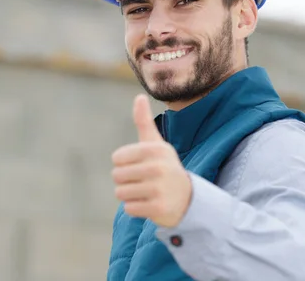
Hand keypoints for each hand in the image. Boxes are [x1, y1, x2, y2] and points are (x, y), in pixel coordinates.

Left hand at [111, 94, 191, 227]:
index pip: (117, 158)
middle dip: (126, 181)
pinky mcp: (158, 208)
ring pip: (121, 193)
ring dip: (130, 195)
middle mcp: (158, 167)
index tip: (140, 166)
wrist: (188, 198)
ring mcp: (159, 188)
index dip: (124, 164)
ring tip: (146, 192)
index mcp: (155, 149)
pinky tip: (150, 203)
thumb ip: (144, 122)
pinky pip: (129, 208)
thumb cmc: (165, 167)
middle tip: (144, 181)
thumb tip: (139, 96)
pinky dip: (136, 208)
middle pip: (117, 176)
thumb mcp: (157, 144)